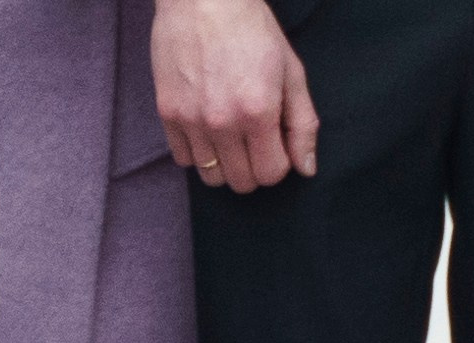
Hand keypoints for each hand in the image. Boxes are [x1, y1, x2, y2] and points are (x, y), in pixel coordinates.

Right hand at [153, 0, 318, 192]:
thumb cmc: (251, 29)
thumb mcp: (290, 71)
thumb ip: (302, 123)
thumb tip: (306, 169)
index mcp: (258, 112)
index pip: (271, 174)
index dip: (278, 163)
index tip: (275, 142)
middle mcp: (222, 122)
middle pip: (241, 182)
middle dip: (253, 167)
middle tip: (253, 140)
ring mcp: (191, 119)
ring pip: (211, 176)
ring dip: (225, 164)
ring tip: (229, 136)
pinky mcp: (167, 112)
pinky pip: (183, 159)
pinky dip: (197, 152)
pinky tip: (206, 128)